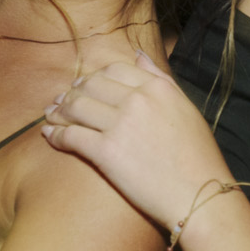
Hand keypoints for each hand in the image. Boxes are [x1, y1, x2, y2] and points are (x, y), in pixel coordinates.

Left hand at [40, 55, 227, 231]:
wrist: (199, 196)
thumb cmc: (198, 158)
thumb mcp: (186, 109)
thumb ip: (161, 79)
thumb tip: (138, 55)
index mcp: (158, 87)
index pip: (114, 70)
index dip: (93, 77)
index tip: (83, 85)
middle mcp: (137, 99)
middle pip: (90, 85)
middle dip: (71, 92)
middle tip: (60, 101)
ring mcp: (120, 124)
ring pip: (76, 107)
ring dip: (58, 111)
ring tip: (51, 116)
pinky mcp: (105, 152)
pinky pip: (71, 135)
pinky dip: (55, 134)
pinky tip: (49, 136)